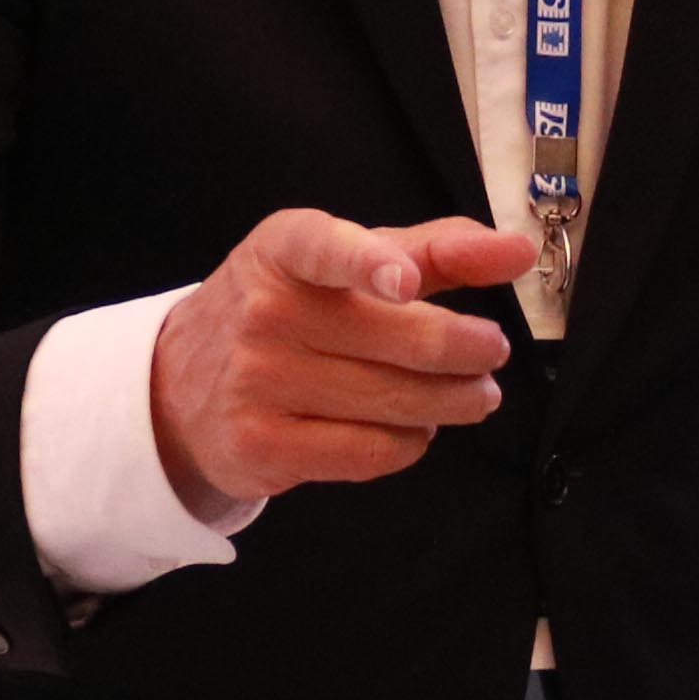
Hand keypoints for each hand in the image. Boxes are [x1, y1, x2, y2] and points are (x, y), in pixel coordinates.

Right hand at [146, 209, 534, 510]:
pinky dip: (411, 442)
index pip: (325, 248)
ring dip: (451, 402)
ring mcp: (258, 383)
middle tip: (491, 355)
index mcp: (284, 250)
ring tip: (469, 395)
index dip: (368, 262)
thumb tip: (517, 250)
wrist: (182, 387)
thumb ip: (437, 250)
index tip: (404, 282)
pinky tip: (414, 428)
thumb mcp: (348, 263)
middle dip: (467, 350)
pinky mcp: (263, 446)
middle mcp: (264, 313)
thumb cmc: (289, 312)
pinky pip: (370, 451)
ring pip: (394, 401)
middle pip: (399, 339)